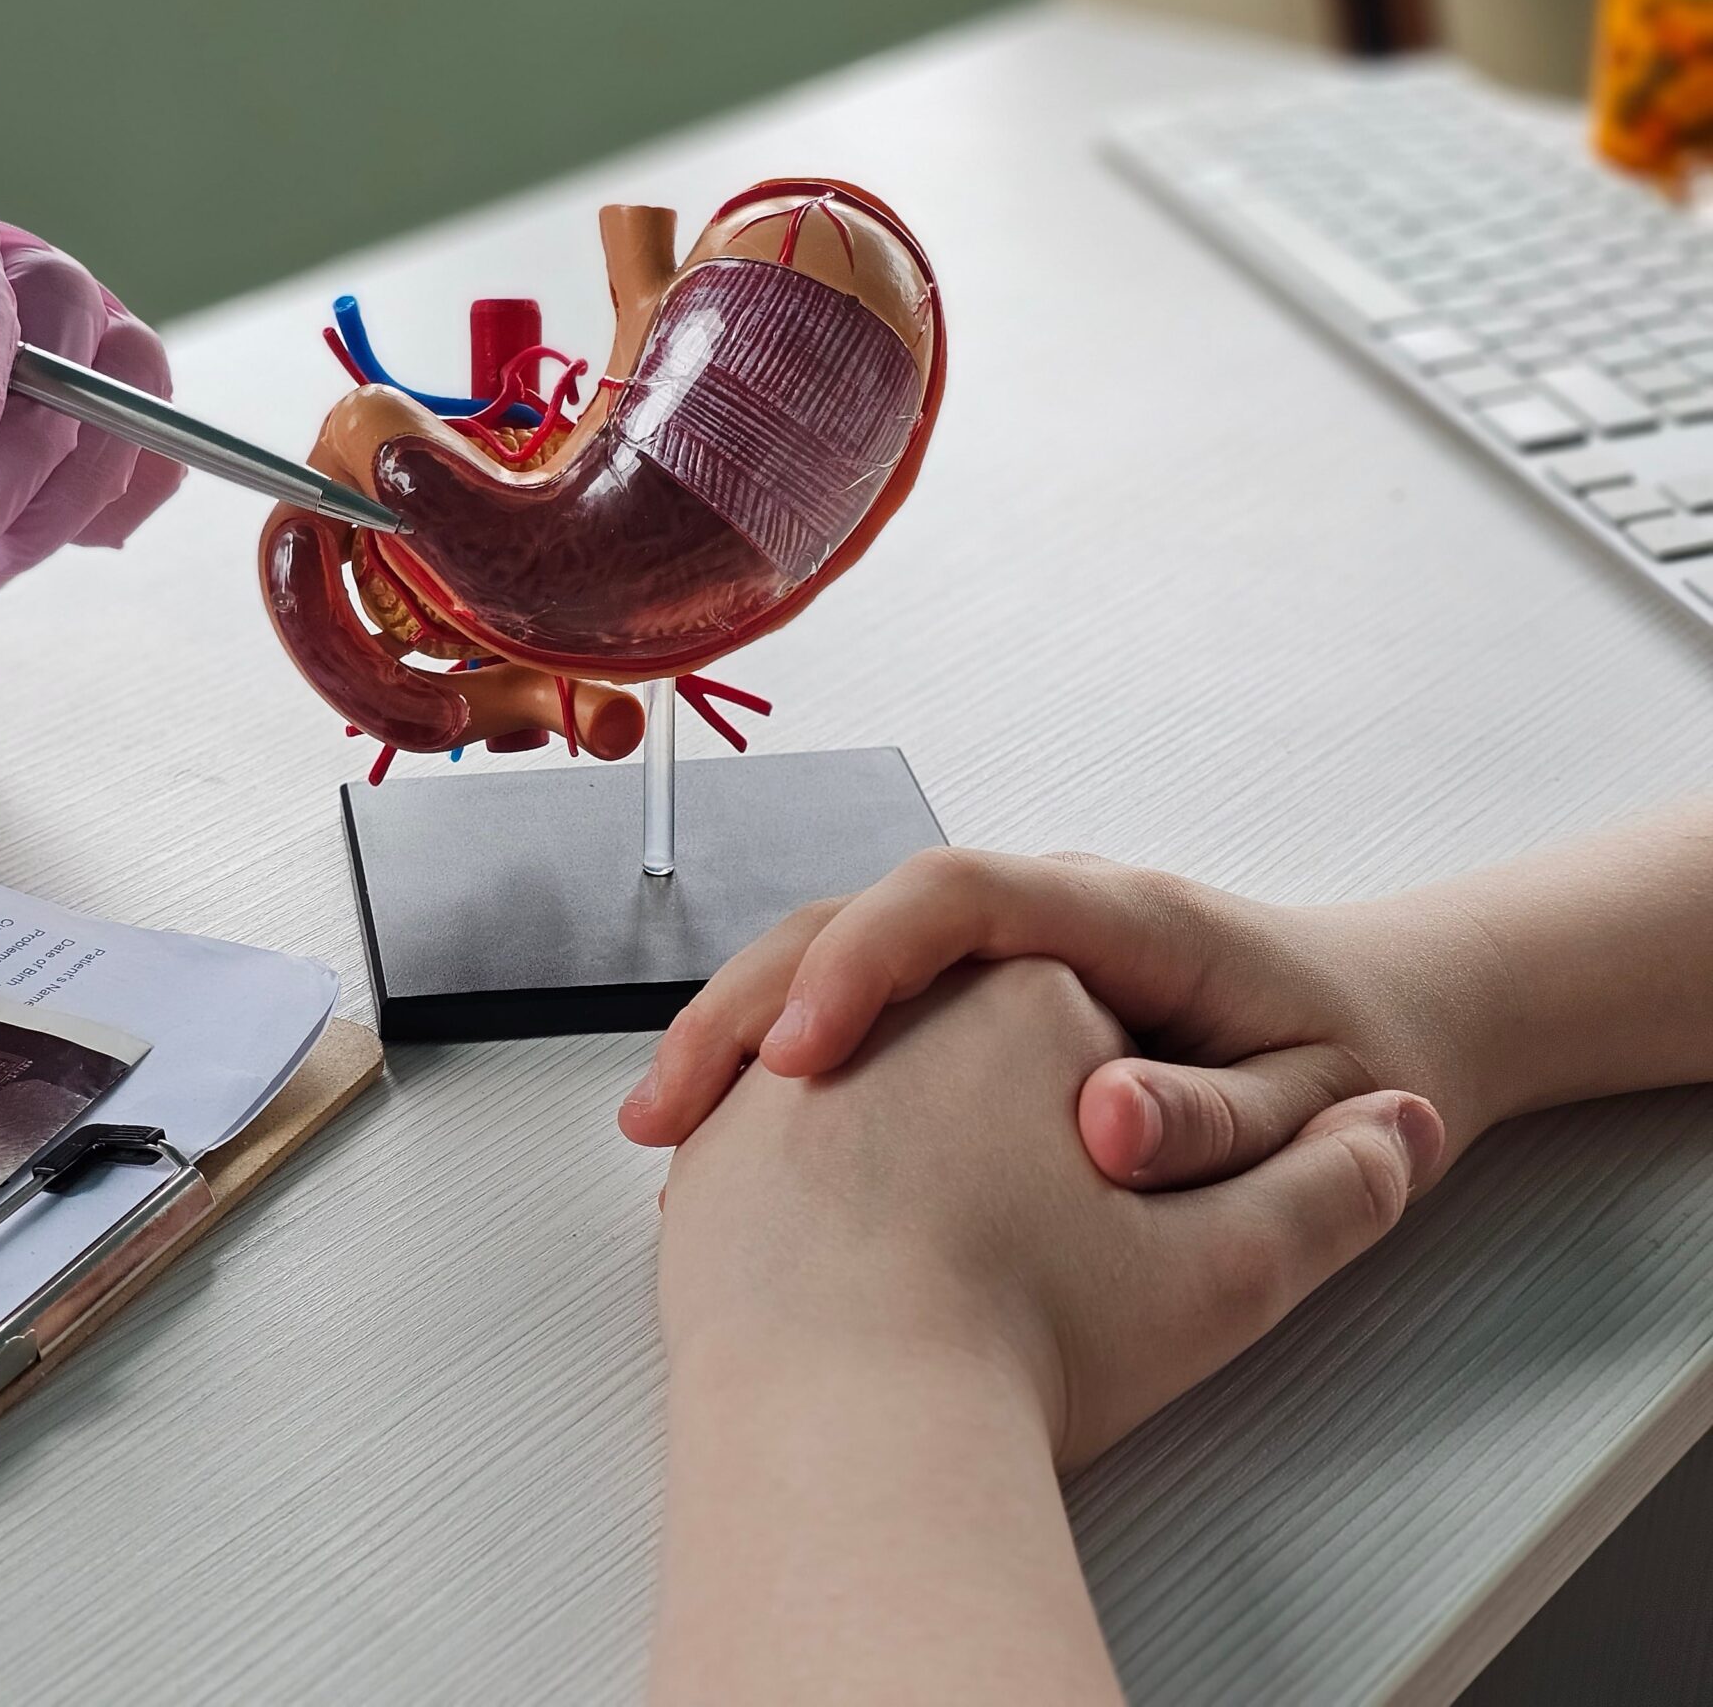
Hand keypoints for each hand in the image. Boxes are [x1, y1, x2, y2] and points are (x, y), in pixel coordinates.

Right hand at [624, 848, 1509, 1189]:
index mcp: (1120, 916)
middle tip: (677, 1113)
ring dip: (733, 1036)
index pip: (957, 896)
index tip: (803, 1054)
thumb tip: (1102, 1124)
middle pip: (851, 915)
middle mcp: (1039, 920)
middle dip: (749, 1003)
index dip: (864, 961)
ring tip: (664, 1133)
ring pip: (824, 958)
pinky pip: (843, 1015)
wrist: (1381, 1028)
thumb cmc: (1356, 1061)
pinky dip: (765, 1071)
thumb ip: (1218, 1117)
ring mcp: (995, 962)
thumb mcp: (1320, 1105)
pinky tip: (714, 1148)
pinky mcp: (967, 1011)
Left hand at [650, 960, 1439, 1700]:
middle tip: (1035, 1228)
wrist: (847, 1432)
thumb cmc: (1025, 1344)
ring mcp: (782, 1074)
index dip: (1111, 1092)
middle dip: (998, 1109)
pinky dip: (813, 1179)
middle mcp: (889, 1007)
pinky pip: (770, 1134)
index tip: (1115, 1175)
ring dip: (896, 1132)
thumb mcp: (1230, 1268)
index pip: (1077, 1005)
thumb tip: (1402, 1124)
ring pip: (859, 1071)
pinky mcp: (712, 1150)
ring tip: (952, 1254)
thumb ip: (1336, 1185)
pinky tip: (859, 1260)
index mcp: (1023, 989)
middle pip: (960, 1024)